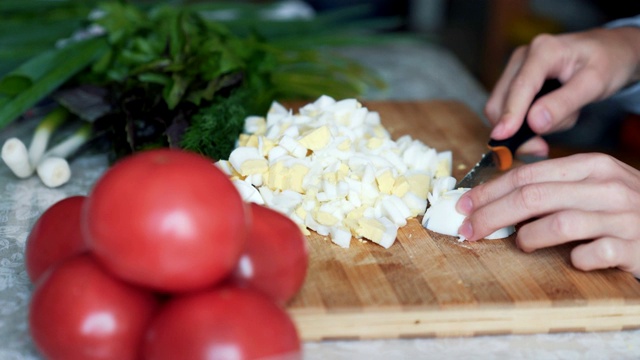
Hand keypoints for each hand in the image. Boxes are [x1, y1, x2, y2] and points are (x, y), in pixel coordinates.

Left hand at [456, 153, 639, 277]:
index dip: (490, 191)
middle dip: (492, 214)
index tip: (463, 205)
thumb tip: (499, 196)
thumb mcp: (593, 186)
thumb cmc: (624, 208)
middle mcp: (606, 186)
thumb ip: (554, 185)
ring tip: (522, 243)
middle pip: (534, 196)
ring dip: (529, 237)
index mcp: (590, 167)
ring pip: (560, 222)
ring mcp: (622, 216)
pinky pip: (593, 253)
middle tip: (469, 229)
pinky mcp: (634, 247)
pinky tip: (572, 260)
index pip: (528, 174)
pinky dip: (575, 259)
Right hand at [485, 26, 639, 155]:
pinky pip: (510, 110)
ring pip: (503, 109)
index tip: (501, 138)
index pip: (520, 87)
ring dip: (524, 127)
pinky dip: (526, 123)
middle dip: (516, 129)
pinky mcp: (515, 81)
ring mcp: (516, 68)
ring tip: (560, 121)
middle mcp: (522, 57)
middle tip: (541, 148)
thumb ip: (564, 103)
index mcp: (543, 51)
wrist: (611, 50)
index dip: (509, 114)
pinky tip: (550, 120)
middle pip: (501, 101)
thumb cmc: (607, 62)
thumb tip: (533, 122)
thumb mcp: (595, 84)